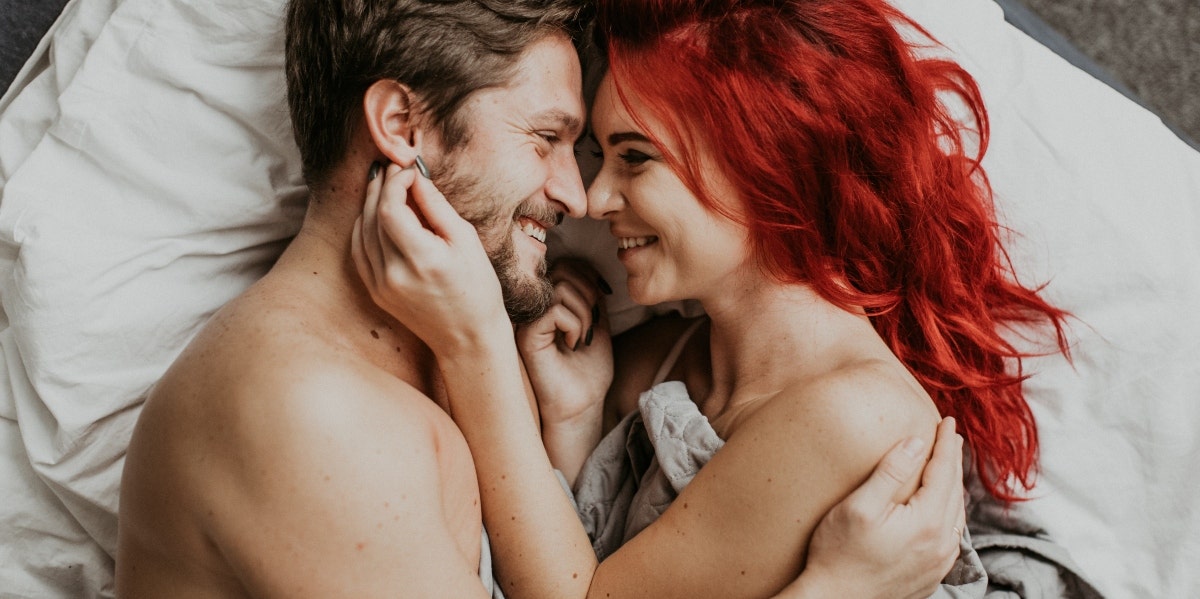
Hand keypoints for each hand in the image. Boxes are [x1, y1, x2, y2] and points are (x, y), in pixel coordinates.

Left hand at [351, 162, 509, 354]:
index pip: (391, 210)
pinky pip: (359, 251)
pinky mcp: (375, 292)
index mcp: (423, 261)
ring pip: (361, 232)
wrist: (467, 337)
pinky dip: (363, 227)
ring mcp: (381, 286)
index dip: (395, 183)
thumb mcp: (466, 241)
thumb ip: (436, 207)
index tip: (408, 170)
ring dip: (370, 203)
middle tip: (391, 166)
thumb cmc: (477, 288)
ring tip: (382, 183)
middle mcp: (395, 275)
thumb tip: (416, 176)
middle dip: (381, 186)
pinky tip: (374, 212)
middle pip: (372, 217)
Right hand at [517, 259, 613, 426]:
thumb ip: (591, 294)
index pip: (567, 264)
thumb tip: (590, 269)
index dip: (590, 277)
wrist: (582, 404)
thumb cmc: (587, 369)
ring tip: (583, 337)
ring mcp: (526, 320)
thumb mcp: (596, 322)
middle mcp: (533, 307)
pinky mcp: (526, 336)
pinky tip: (572, 345)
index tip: (601, 305)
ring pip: (561, 288)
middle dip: (590, 294)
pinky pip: (555, 310)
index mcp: (548, 300)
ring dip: (585, 313)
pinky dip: (574, 325)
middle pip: (563, 269)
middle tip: (593, 324)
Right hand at [782, 417, 965, 598]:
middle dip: (952, 461)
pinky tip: (941, 508)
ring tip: (947, 467)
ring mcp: (938, 563)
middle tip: (950, 437)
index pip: (944, 471)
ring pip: (957, 515)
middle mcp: (941, 544)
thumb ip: (890, 472)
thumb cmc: (838, 554)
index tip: (948, 421)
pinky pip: (951, 537)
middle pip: (955, 491)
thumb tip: (916, 442)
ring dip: (953, 487)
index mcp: (927, 522)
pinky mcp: (931, 575)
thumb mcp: (859, 506)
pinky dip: (950, 514)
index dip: (946, 444)